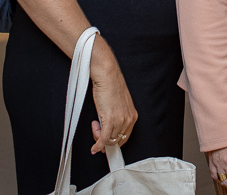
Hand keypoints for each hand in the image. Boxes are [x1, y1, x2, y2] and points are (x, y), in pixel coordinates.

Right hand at [88, 38, 136, 154]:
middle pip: (116, 140)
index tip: (106, 146)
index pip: (125, 137)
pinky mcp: (110, 119)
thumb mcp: (118, 105)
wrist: (107, 76)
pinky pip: (104, 138)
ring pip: (109, 139)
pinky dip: (98, 145)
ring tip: (95, 125)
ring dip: (98, 137)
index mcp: (133, 116)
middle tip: (97, 134)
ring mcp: (120, 120)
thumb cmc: (111, 87)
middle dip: (105, 140)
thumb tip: (108, 129)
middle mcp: (129, 119)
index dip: (115, 143)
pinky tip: (94, 148)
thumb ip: (116, 117)